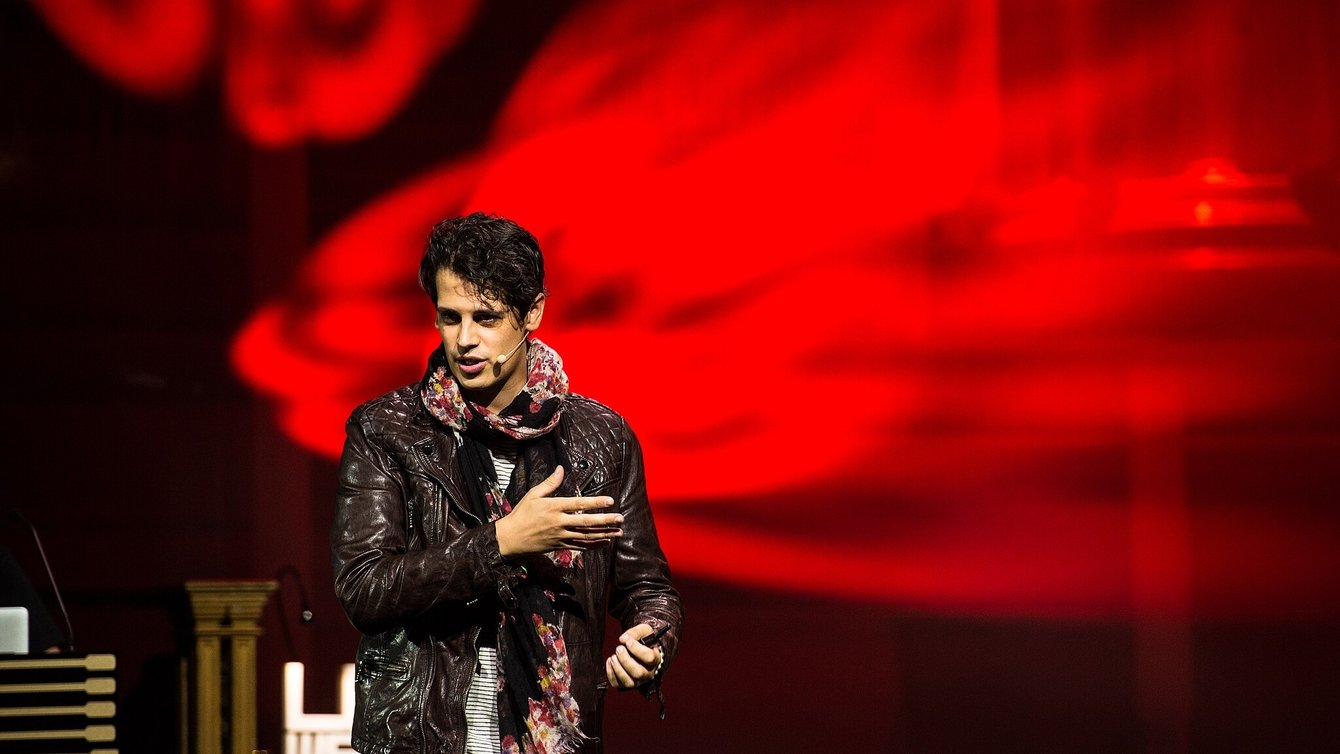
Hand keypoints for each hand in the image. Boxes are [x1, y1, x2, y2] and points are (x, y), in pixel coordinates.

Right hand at [494, 466, 622, 556]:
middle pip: (586, 522)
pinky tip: (605, 542)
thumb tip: (561, 469)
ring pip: (586, 536)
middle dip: (605, 521)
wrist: (510, 538)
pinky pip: (580, 547)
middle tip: (621, 519)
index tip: (610, 501)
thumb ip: (550, 483)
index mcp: (554, 507)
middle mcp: (559, 522)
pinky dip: (594, 545)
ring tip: (619, 532)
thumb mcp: (533, 495)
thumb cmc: (521, 514)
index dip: (595, 503)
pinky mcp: (559, 546)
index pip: (579, 504)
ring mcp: (560, 536)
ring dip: (604, 534)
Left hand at [605, 623, 662, 689]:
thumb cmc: (644, 640)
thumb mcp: (644, 631)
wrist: (641, 649)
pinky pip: (617, 684)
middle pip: (638, 673)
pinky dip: (610, 673)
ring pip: (629, 682)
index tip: (628, 642)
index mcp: (655, 659)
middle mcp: (648, 673)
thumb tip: (622, 639)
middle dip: (625, 660)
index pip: (649, 658)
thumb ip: (635, 632)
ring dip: (618, 669)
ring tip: (613, 656)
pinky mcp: (626, 684)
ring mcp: (638, 681)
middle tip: (618, 648)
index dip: (637, 650)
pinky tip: (609, 661)